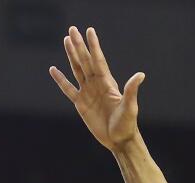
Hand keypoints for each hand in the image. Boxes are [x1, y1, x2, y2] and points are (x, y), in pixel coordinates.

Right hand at [49, 26, 144, 152]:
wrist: (118, 139)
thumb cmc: (127, 124)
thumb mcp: (130, 107)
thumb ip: (131, 90)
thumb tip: (140, 75)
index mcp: (107, 82)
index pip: (98, 60)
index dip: (94, 45)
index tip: (89, 31)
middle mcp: (96, 84)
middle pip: (85, 61)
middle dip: (79, 45)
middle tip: (72, 29)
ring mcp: (87, 92)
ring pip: (77, 70)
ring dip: (71, 56)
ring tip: (66, 40)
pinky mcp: (80, 104)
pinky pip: (68, 89)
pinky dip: (60, 80)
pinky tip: (53, 70)